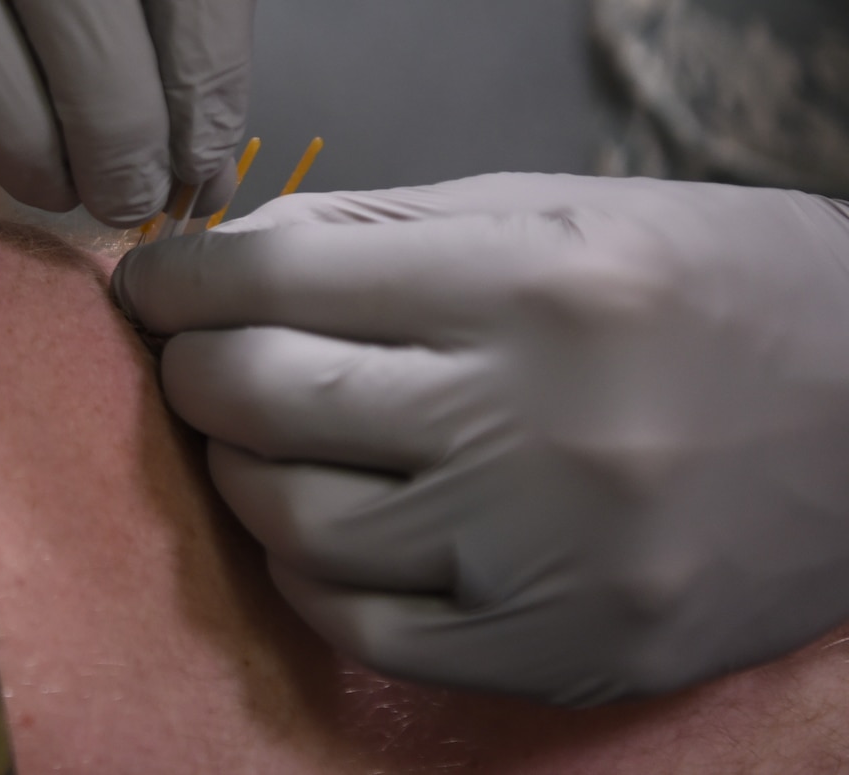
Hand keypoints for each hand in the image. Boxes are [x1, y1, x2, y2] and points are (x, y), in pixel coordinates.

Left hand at [112, 173, 848, 703]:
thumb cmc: (705, 282)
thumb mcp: (552, 209)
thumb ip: (376, 230)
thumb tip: (217, 257)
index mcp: (531, 282)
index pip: (272, 277)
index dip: (177, 279)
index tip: (153, 285)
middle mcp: (537, 422)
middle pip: (261, 399)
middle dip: (192, 370)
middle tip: (193, 355)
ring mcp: (552, 555)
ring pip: (293, 524)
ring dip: (239, 471)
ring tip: (258, 435)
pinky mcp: (568, 649)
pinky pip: (363, 628)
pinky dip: (305, 572)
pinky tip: (318, 523)